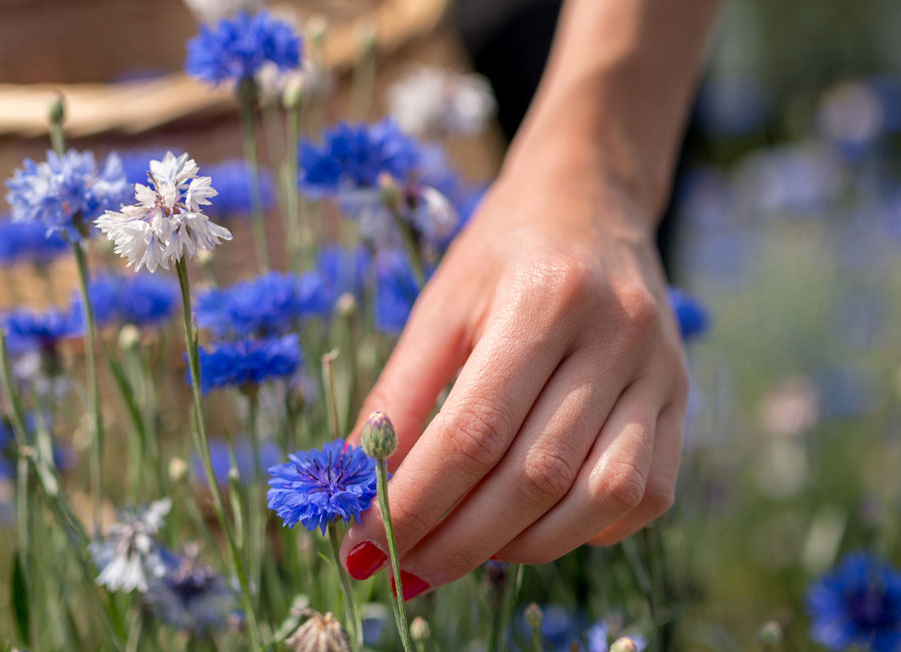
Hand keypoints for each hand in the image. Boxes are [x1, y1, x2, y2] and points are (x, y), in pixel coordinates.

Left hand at [339, 166, 688, 598]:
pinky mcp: (681, 398)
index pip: (473, 431)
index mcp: (543, 298)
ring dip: (521, 546)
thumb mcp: (439, 304)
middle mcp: (616, 335)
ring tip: (461, 552)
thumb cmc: (502, 253)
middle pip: (534, 474)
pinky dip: (584, 529)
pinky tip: (533, 527)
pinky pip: (645, 493)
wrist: (592, 202)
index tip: (366, 544)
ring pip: (600, 495)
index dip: (416, 501)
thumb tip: (356, 480)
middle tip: (403, 571)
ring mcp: (660, 370)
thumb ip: (400, 391)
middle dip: (458, 539)